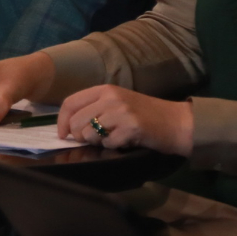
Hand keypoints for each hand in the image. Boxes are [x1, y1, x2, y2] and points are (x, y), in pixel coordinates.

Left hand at [56, 85, 192, 155]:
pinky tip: (125, 141)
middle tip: (93, 140)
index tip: (63, 135)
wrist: (175, 121)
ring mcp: (121, 111)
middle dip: (80, 136)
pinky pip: (108, 143)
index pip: (70, 103)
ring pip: (90, 134)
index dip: (61, 121)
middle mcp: (111, 97)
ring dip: (98, 142)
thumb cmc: (144, 113)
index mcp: (105, 89)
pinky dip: (114, 146)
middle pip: (76, 122)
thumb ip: (94, 109)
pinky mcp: (131, 127)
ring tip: (113, 138)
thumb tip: (68, 127)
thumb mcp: (117, 103)